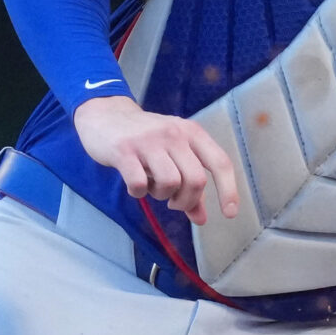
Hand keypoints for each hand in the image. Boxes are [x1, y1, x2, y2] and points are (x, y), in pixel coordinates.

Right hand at [72, 95, 239, 225]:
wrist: (105, 115)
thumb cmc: (146, 139)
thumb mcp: (173, 154)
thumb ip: (189, 185)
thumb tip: (201, 219)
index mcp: (192, 133)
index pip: (220, 163)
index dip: (228, 190)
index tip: (230, 213)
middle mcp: (174, 134)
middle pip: (196, 180)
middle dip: (187, 201)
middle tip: (174, 203)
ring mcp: (149, 141)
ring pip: (170, 183)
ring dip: (162, 196)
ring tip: (153, 187)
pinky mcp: (124, 150)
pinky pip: (140, 184)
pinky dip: (139, 193)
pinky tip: (135, 185)